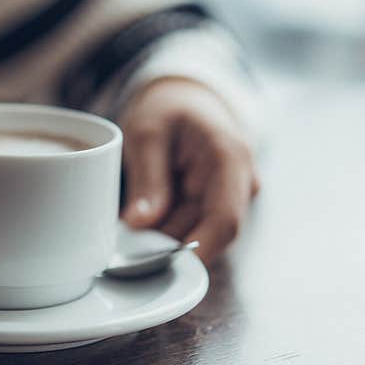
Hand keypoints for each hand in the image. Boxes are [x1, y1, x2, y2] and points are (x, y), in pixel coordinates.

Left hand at [118, 78, 259, 263]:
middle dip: (164, 240)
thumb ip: (147, 178)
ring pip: (194, 233)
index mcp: (229, 158)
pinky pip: (188, 227)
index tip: (161, 266)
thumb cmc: (168, 108)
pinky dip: (164, 225)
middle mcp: (239, 182)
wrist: (185, 98)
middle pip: (204, 232)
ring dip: (161, 233)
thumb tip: (140, 225)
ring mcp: (230, 196)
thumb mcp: (146, 133)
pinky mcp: (215, 206)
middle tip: (125, 233)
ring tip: (134, 211)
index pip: (224, 220)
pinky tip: (147, 210)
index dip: (196, 250)